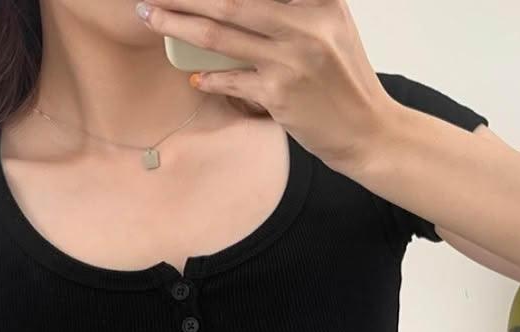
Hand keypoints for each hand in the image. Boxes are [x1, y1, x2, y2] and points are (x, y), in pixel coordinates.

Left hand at [135, 0, 396, 170]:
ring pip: (221, 35)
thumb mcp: (330, 29)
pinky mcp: (279, 95)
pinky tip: (196, 76)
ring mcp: (291, 60)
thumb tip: (239, 7)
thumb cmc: (344, 83)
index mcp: (320, 0)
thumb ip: (296, 9)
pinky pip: (230, 80)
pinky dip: (209, 77)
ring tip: (151, 16)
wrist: (368, 131)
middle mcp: (307, 23)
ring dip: (178, 24)